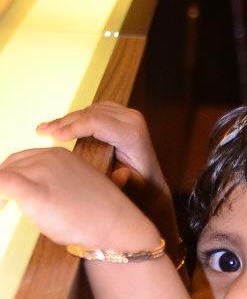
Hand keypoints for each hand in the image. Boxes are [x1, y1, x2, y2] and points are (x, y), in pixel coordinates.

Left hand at [0, 146, 156, 250]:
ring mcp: (42, 172)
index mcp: (57, 154)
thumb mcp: (75, 188)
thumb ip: (53, 182)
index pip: (21, 160)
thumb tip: (35, 192)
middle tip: (7, 207)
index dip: (12, 178)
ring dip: (3, 196)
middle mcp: (48, 158)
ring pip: (5, 177)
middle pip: (11, 166)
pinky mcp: (35, 192)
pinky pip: (5, 182)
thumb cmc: (97, 215)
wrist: (117, 227)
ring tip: (7, 210)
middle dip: (5, 186)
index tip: (10, 197)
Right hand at [37, 102, 168, 197]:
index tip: (52, 136)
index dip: (72, 127)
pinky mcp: (119, 113)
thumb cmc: (141, 187)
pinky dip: (75, 119)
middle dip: (64, 123)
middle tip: (42, 132)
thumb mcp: (135, 188)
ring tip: (44, 130)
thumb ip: (126, 182)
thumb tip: (119, 176)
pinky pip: (93, 111)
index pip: (96, 123)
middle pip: (90, 114)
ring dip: (66, 120)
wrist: (152, 180)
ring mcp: (126, 114)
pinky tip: (59, 126)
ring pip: (89, 111)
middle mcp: (131, 119)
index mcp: (133, 134)